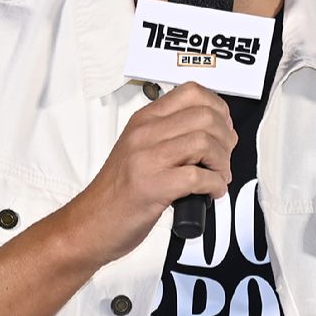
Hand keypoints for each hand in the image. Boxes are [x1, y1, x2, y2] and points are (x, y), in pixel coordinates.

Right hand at [66, 82, 237, 266]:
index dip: (218, 108)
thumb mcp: (141, 148)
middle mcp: (145, 133)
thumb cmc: (119, 190)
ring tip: (218, 176)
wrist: (90, 223)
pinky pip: (198, 177)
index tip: (223, 128)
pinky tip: (211, 192)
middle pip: (205, 117)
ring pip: (204, 142)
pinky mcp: (152, 187)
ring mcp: (147, 159)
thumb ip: (171, 134)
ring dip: (222, 163)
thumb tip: (215, 132)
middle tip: (223, 158)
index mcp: (144, 120)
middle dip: (226, 139)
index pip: (192, 92)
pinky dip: (215, 185)